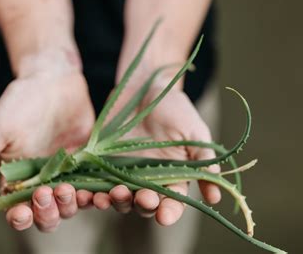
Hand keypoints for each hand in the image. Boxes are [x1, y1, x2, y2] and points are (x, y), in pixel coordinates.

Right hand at [0, 53, 94, 231]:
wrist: (52, 78)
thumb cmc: (18, 103)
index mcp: (17, 179)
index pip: (18, 211)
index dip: (21, 217)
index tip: (23, 211)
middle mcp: (42, 181)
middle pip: (48, 214)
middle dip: (48, 212)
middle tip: (48, 192)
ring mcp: (67, 173)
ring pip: (72, 204)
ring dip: (72, 205)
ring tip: (70, 190)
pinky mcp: (89, 163)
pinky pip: (95, 185)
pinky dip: (98, 193)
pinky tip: (100, 191)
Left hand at [92, 73, 220, 225]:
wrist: (145, 86)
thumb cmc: (175, 108)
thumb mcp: (194, 132)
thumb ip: (203, 161)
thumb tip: (215, 197)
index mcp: (172, 177)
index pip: (172, 203)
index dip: (169, 212)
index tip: (164, 216)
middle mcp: (147, 180)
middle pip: (144, 205)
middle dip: (142, 205)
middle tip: (142, 198)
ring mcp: (123, 172)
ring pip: (119, 198)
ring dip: (115, 201)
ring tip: (111, 196)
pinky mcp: (102, 163)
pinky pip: (95, 182)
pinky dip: (91, 191)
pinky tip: (87, 192)